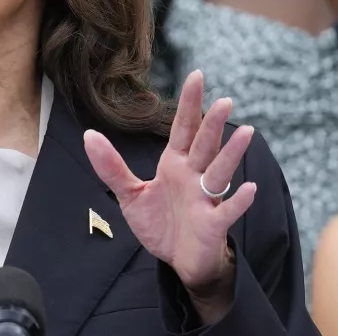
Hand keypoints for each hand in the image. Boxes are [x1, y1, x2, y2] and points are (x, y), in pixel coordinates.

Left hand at [84, 71, 255, 319]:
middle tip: (224, 101)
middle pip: (204, 145)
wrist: (177, 261)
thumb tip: (88, 135)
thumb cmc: (159, 224)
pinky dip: (238, 201)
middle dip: (212, 124)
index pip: (183, 129)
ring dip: (232, 154)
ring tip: (246, 132)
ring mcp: (205, 199)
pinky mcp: (213, 224)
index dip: (189, 104)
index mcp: (174, 165)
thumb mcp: (130, 194)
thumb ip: (110, 166)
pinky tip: (248, 188)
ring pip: (220, 172)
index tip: (196, 76)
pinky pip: (227, 211)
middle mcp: (193, 176)